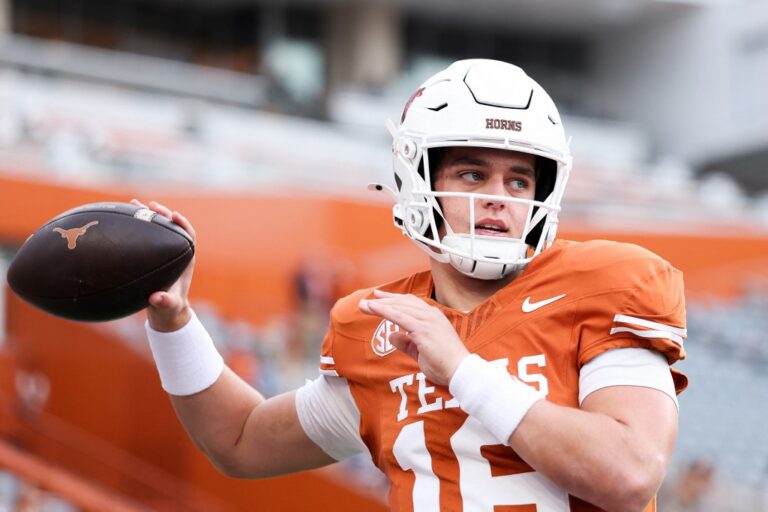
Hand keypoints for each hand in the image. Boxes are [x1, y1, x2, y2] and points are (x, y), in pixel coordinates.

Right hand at [131, 199, 195, 331]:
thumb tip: (156, 298)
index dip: (183, 224)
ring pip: (158, 228)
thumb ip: (164, 302)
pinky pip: (146, 236)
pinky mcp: (152, 253)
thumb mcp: (168, 306)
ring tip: (135, 203)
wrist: (165, 310)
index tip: (174, 216)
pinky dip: (137, 226)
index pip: (189, 236)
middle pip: (173, 226)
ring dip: (148, 215)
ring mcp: (164, 251)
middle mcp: (176, 251)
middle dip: (163, 214)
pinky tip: (123, 217)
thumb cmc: (169, 307)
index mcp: (185, 259)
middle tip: (152, 205)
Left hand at [359, 290, 469, 385]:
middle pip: (403, 302)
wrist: (460, 371)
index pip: (411, 303)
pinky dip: (385, 311)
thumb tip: (392, 336)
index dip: (395, 299)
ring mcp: (428, 321)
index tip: (380, 297)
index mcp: (434, 318)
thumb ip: (406, 343)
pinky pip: (400, 317)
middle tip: (367, 300)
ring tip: (364, 305)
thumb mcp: (420, 351)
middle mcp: (431, 315)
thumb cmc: (444, 364)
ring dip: (380, 305)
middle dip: (384, 300)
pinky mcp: (423, 329)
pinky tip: (374, 309)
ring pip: (399, 307)